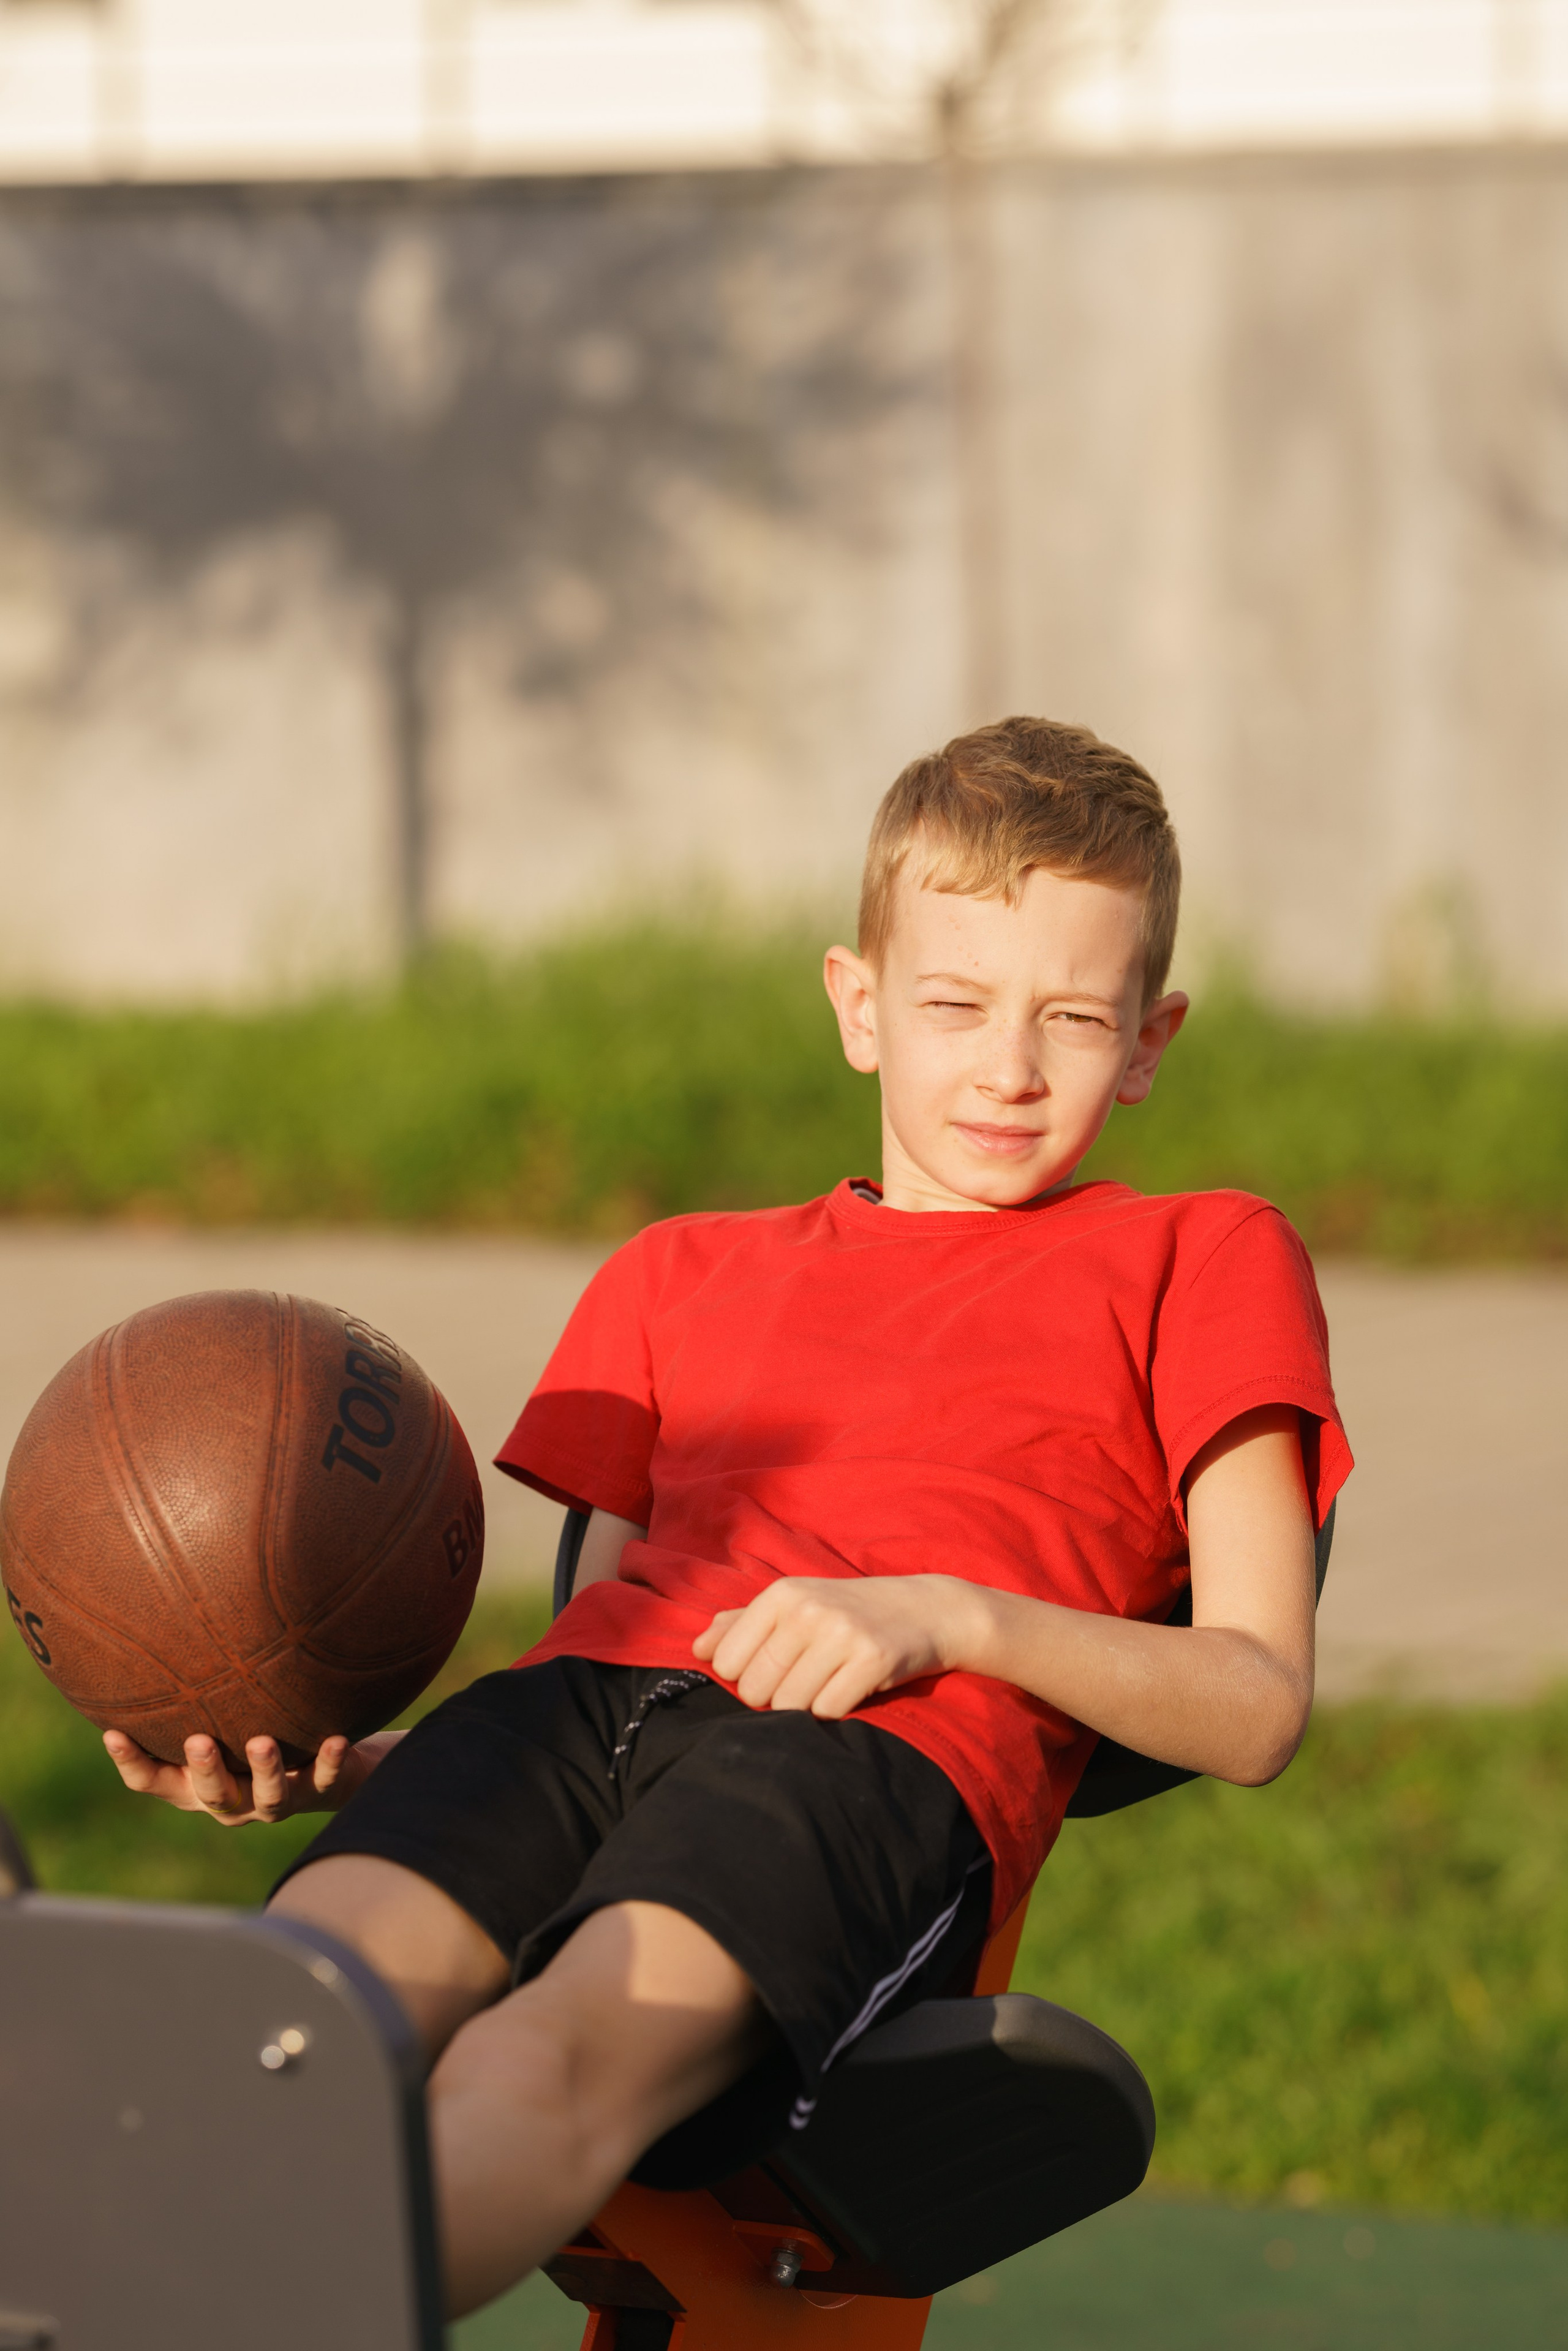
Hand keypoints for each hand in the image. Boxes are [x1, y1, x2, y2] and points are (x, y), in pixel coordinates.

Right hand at [102, 1726, 405, 1825]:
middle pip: (214, 1795)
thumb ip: (189, 1700)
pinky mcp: (322, 1790)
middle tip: (198, 1742)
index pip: (154, 1781)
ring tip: (262, 1741)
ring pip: (269, 1797)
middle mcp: (235, 1800)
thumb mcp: (216, 1721)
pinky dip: (330, 1762)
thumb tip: (153, 1631)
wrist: (325, 1770)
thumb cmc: (250, 1735)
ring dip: (265, 1770)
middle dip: (206, 1770)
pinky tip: (336, 1738)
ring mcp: (277, 1799)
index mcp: (197, 1785)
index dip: (132, 1762)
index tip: (113, 1733)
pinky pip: (326, 1780)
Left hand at [692, 1575, 983, 1718]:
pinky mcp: (872, 1661)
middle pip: (756, 1690)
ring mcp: (841, 1634)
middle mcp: (807, 1610)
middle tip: (803, 1682)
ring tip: (827, 1684)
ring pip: (790, 1705)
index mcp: (781, 1594)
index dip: (745, 1677)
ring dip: (805, 1707)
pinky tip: (850, 1690)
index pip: (727, 1662)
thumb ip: (743, 1623)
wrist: (926, 1609)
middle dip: (774, 1698)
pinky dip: (834, 1711)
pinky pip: (828, 1711)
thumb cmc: (850, 1610)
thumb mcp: (797, 1603)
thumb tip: (698, 1648)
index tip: (773, 1669)